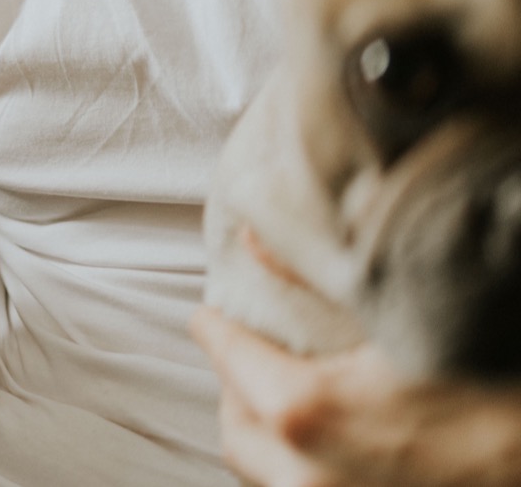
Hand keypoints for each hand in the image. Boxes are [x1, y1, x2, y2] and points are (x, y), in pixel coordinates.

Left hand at [193, 306, 520, 486]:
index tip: (213, 314)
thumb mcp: (405, 315)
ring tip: (288, 398)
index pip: (229, 356)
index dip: (219, 326)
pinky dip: (300, 468)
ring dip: (267, 434)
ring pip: (265, 473)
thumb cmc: (496, 387)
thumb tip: (255, 243)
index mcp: (307, 412)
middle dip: (237, 386)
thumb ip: (316, 278)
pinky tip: (329, 445)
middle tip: (250, 354)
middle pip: (237, 428)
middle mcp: (309, 477)